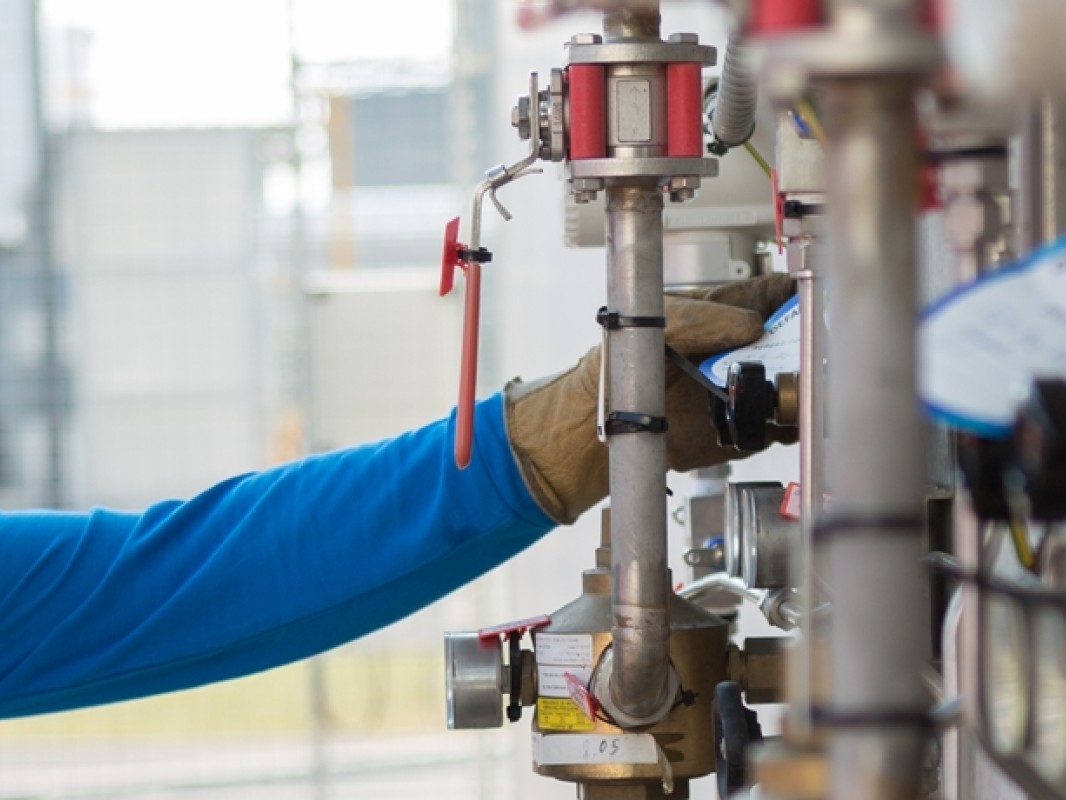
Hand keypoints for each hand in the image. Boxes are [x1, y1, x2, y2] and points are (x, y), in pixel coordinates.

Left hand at [504, 273, 795, 523]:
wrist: (613, 420)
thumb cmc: (629, 360)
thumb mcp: (660, 323)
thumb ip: (705, 318)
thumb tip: (752, 325)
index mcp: (728, 313)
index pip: (778, 294)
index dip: (800, 293)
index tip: (814, 298)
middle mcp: (747, 351)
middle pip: (801, 339)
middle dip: (813, 341)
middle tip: (813, 345)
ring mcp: (751, 390)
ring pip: (801, 383)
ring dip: (808, 384)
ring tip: (802, 382)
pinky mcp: (750, 428)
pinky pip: (785, 426)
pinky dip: (795, 423)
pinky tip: (788, 415)